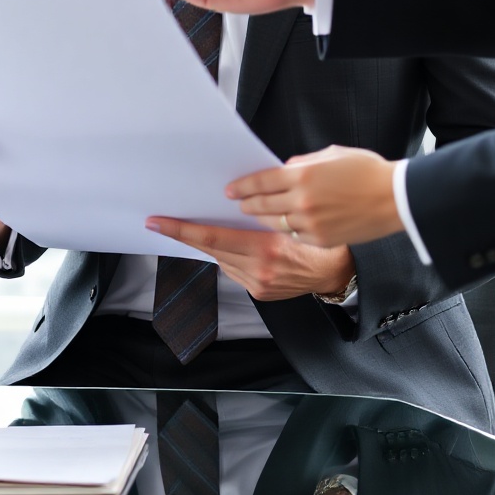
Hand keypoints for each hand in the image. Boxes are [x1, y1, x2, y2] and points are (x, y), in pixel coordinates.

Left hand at [145, 216, 352, 300]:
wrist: (336, 270)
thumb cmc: (315, 237)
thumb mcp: (289, 219)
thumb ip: (259, 213)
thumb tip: (227, 202)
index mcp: (266, 247)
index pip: (211, 237)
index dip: (181, 230)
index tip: (157, 223)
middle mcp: (259, 269)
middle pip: (211, 249)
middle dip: (186, 234)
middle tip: (162, 222)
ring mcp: (259, 284)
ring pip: (221, 259)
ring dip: (212, 245)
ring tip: (208, 229)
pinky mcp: (260, 293)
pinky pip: (234, 270)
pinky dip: (230, 257)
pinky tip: (238, 247)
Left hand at [226, 145, 401, 246]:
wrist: (397, 199)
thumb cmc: (367, 172)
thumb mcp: (332, 155)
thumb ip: (301, 163)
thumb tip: (280, 171)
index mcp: (303, 175)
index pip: (260, 182)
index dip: (241, 186)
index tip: (230, 190)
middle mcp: (302, 201)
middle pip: (259, 206)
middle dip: (245, 205)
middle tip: (236, 204)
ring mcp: (310, 223)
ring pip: (272, 224)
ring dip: (259, 220)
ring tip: (253, 216)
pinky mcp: (320, 239)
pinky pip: (291, 236)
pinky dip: (282, 231)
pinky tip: (277, 227)